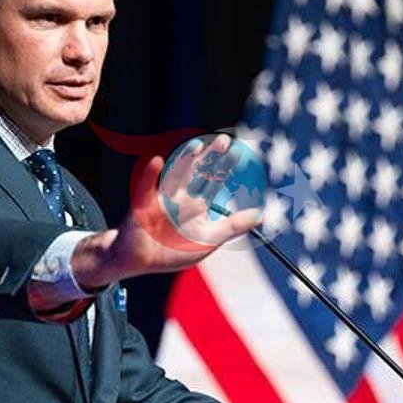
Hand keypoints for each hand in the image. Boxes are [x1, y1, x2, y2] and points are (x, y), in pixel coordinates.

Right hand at [72, 134, 259, 288]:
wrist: (141, 261)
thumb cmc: (173, 250)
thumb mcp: (208, 239)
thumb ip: (233, 226)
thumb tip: (260, 214)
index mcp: (195, 203)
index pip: (212, 180)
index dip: (224, 166)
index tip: (237, 152)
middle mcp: (180, 197)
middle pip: (197, 173)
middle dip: (210, 158)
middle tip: (225, 141)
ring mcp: (161, 200)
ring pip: (176, 177)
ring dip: (185, 161)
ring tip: (197, 145)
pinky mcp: (142, 207)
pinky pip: (146, 189)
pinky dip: (150, 175)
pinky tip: (157, 162)